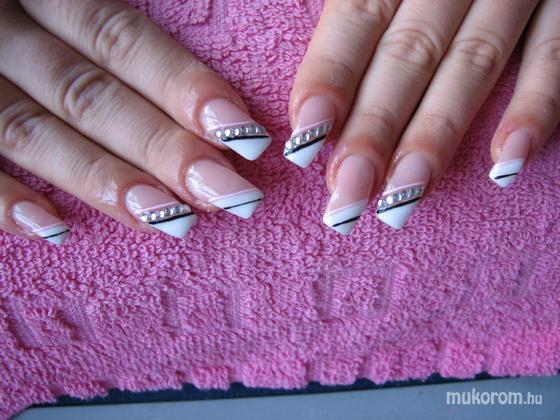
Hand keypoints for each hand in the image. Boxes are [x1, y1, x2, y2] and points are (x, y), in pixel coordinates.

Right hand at [0, 0, 270, 243]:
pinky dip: (0, 198)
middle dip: (163, 149)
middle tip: (233, 195)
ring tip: (170, 221)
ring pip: (33, 133)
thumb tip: (194, 85)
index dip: (182, 87)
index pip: (119, 39)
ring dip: (103, 181)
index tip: (246, 136)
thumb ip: (94, 13)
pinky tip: (54, 229)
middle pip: (89, 95)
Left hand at [286, 0, 559, 232]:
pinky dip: (536, 106)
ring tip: (402, 200)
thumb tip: (307, 72)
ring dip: (436, 135)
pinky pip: (555, 52)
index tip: (304, 142)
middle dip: (374, 130)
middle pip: (409, 54)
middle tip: (346, 198)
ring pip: (473, 63)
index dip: (329, 78)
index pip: (357, 17)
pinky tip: (505, 161)